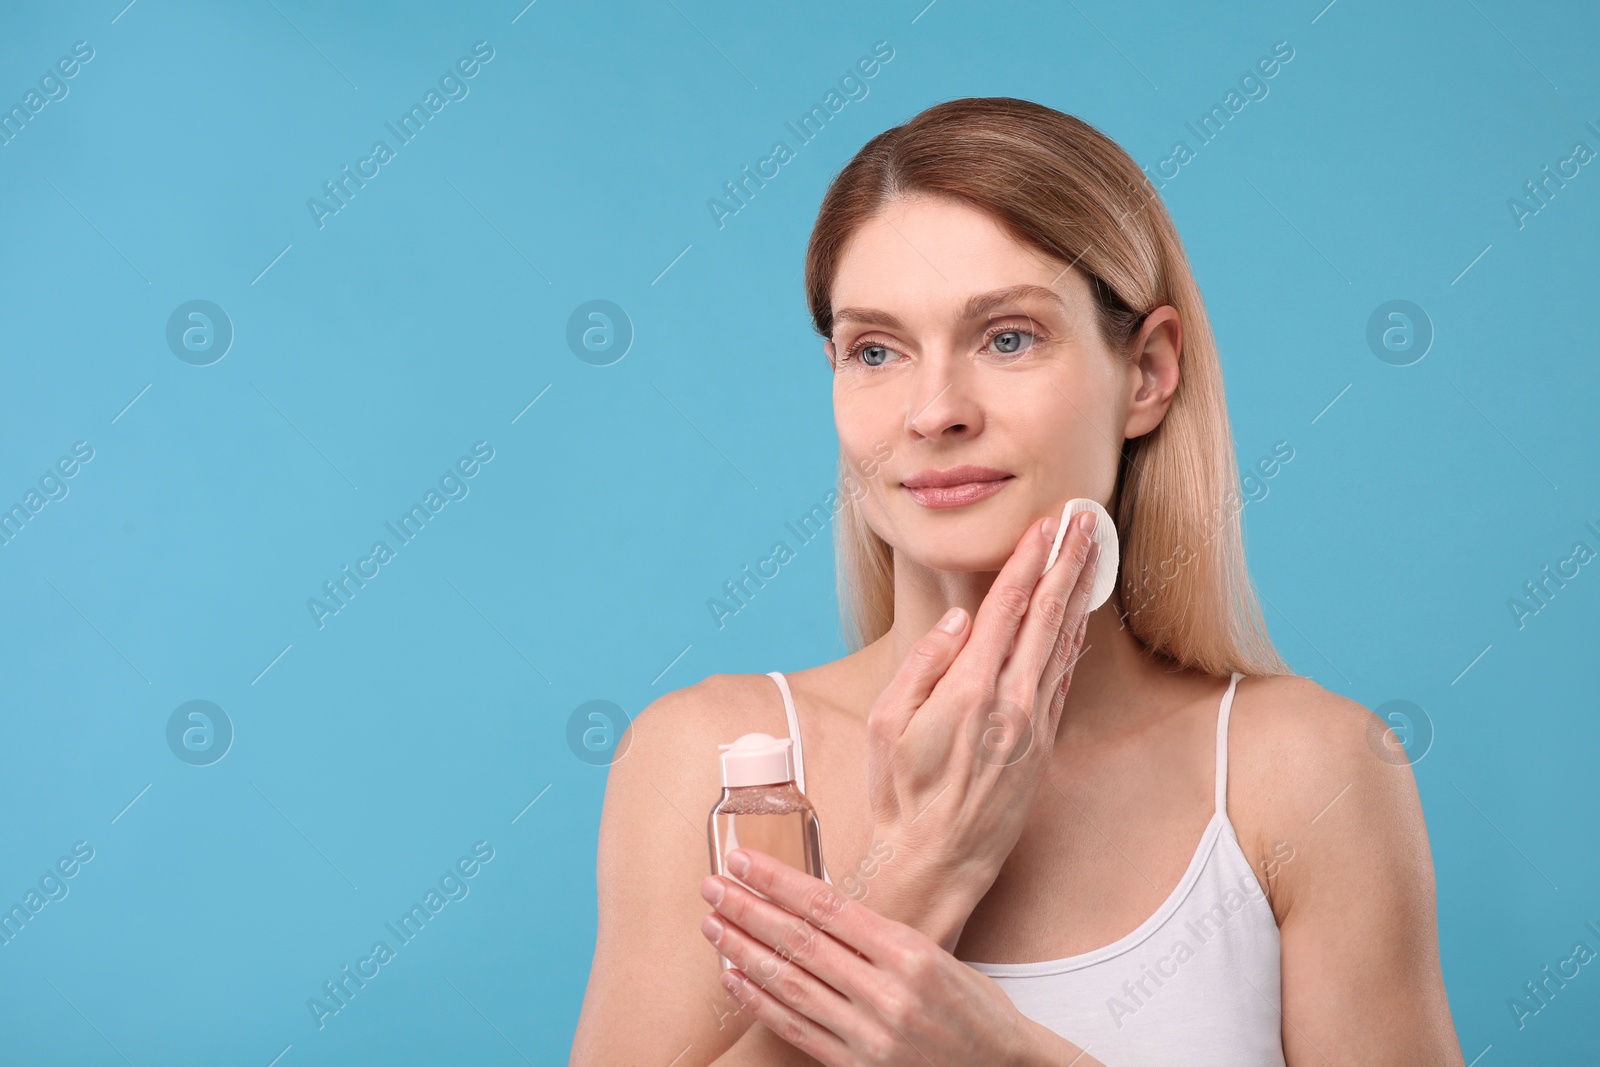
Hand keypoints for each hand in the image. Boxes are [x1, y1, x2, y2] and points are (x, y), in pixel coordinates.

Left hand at [699, 847, 1065, 1066]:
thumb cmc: (975, 1009)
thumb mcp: (936, 955)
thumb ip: (878, 936)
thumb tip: (814, 907)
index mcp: (910, 953)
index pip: (827, 906)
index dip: (778, 881)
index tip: (744, 861)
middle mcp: (886, 993)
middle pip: (800, 942)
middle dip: (749, 910)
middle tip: (712, 885)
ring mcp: (868, 1035)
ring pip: (790, 984)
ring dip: (743, 951)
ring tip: (713, 925)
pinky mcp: (856, 1066)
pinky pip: (796, 1029)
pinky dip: (760, 1003)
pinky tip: (735, 978)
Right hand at [865, 509, 1100, 942]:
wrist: (936, 861)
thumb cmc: (899, 793)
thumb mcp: (886, 724)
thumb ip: (923, 664)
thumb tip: (958, 620)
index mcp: (968, 691)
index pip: (1006, 610)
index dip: (1028, 563)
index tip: (1045, 525)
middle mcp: (1010, 704)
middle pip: (1047, 617)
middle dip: (1067, 562)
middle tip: (1084, 519)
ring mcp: (1032, 726)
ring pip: (1064, 644)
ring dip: (1078, 593)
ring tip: (1091, 552)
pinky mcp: (1042, 746)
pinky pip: (1064, 679)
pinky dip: (1075, 640)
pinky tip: (1081, 616)